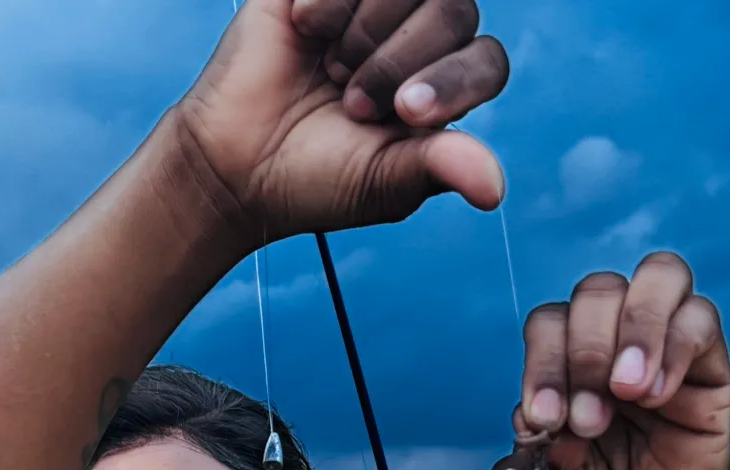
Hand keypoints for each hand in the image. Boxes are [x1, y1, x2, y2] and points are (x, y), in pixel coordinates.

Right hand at [175, 0, 508, 243]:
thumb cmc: (315, 178)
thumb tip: (494, 190)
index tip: (405, 111)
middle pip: (454, 9)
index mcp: (443, 90)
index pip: (487, 61)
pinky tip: (306, 29)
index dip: (455, 79)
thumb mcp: (384, 183)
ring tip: (331, 68)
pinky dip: (329, 2)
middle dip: (399, 61)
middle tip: (353, 102)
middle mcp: (418, 37)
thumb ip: (440, 169)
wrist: (235, 163)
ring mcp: (373, 4)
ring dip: (365, 32)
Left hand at [493, 253, 729, 469]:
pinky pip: (702, 322)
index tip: (542, 420)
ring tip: (624, 393)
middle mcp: (616, 349)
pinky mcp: (712, 376)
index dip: (543, 359)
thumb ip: (527, 441)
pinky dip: (674, 347)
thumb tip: (529, 411)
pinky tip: (654, 397)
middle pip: (599, 289)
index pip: (551, 320)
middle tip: (586, 418)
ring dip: (633, 330)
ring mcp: (666, 355)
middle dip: (585, 348)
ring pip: (659, 278)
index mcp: (567, 367)